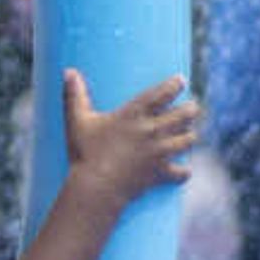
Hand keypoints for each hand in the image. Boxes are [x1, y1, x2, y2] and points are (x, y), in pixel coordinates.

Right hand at [62, 70, 196, 204]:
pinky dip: (183, 172)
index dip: (175, 84)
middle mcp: (152, 131)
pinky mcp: (160, 173)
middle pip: (185, 114)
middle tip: (190, 107)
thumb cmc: (85, 153)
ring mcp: (159, 153)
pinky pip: (182, 172)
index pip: (163, 93)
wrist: (96, 188)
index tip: (181, 80)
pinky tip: (182, 170)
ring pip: (189, 140)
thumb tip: (68, 71)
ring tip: (188, 134)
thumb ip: (74, 95)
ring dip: (190, 136)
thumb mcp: (77, 122)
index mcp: (134, 114)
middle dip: (191, 109)